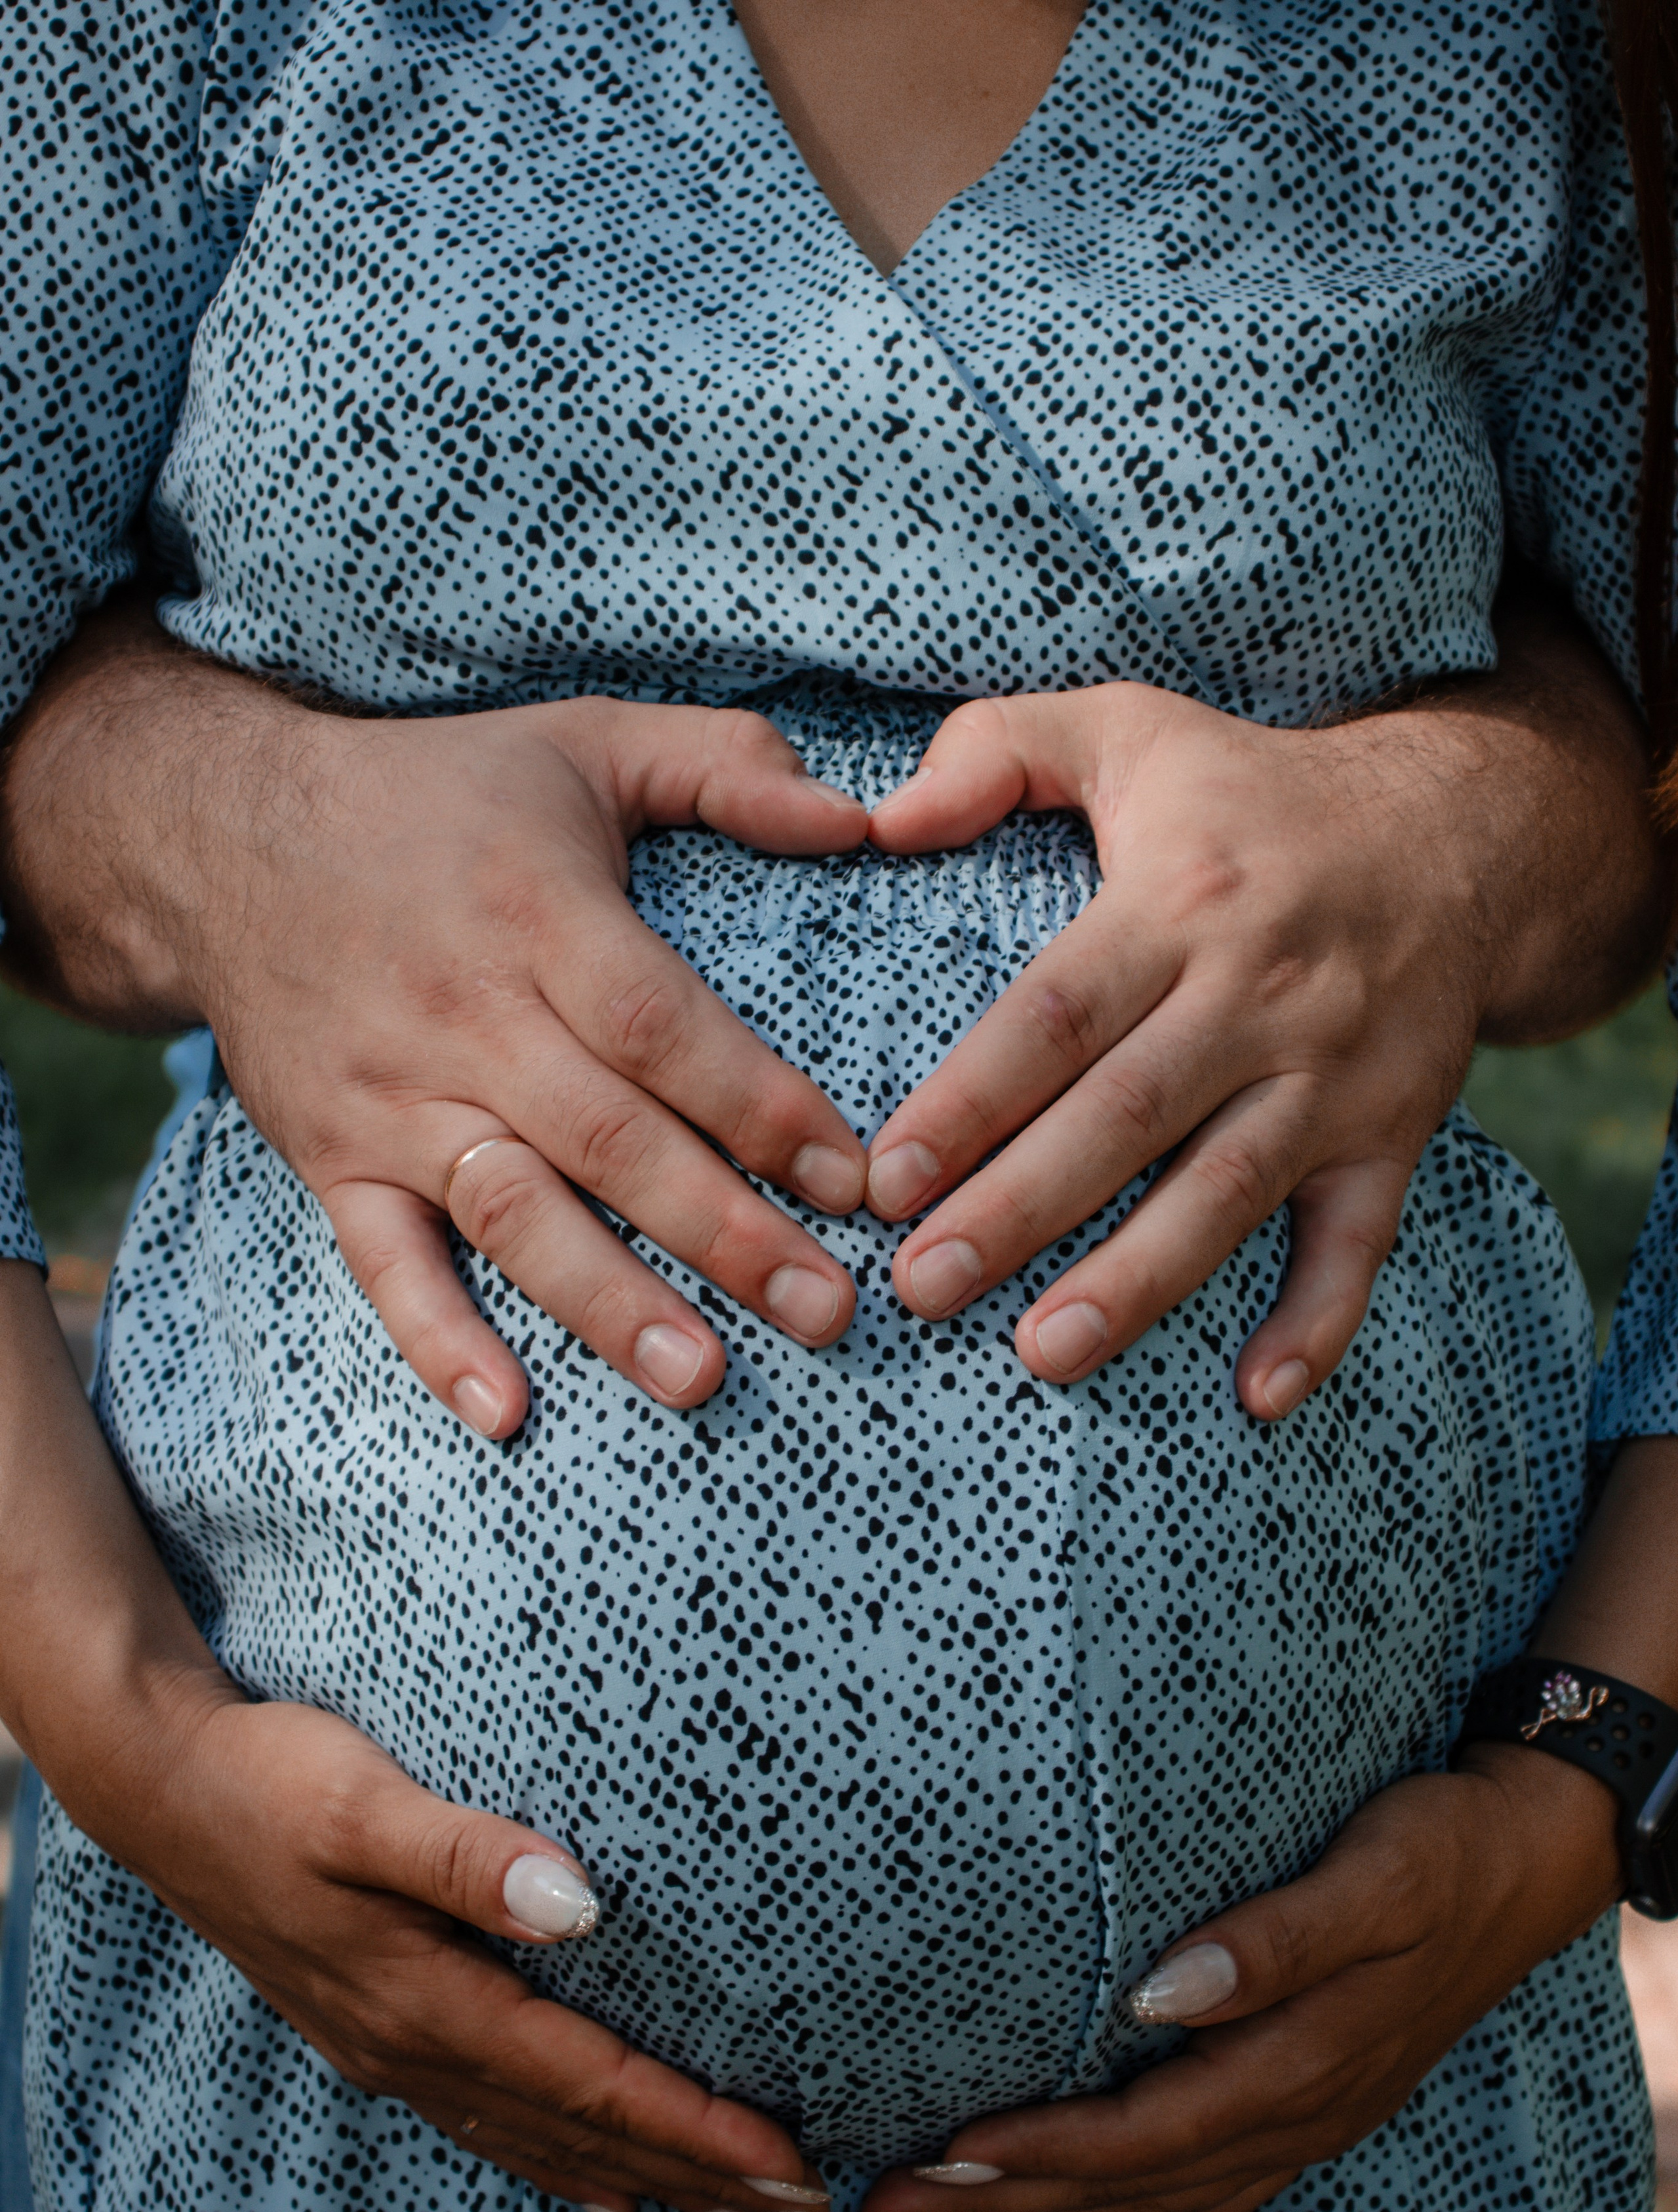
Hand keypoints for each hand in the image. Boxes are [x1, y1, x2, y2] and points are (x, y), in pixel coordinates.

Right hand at [4, 611, 873, 1431]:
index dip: (761, 1109)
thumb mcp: (584, 738)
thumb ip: (728, 765)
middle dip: (724, 1234)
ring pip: (511, 1214)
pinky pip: (383, 1262)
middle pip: (608, 1141)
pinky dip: (437, 1340)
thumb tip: (862, 815)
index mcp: (539, 916)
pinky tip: (505, 1413)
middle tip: (827, 1312)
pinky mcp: (331, 1156)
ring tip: (702, 1379)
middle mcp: (466, 1017)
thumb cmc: (436, 795)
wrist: (222, 836)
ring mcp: (392, 1098)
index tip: (853, 1181)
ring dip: (608, 1304)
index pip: (665, 1030)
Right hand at [96, 1662, 825, 2211]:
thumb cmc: (270, 1779)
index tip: (786, 2160)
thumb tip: (581, 1902)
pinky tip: (610, 2197)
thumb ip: (465, 1853)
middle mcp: (412, 2048)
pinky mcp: (381, 2033)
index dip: (691, 2127)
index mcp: (421, 2000)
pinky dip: (561, 2169)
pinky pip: (492, 2129)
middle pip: (578, 2134)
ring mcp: (392, 2052)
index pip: (587, 2082)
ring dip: (646, 2183)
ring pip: (542, 2144)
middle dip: (698, 2179)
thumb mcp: (361, 1804)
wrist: (162, 1788)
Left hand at [859, 1747, 1620, 2211]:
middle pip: (1131, 2188)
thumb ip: (1274, 1938)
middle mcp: (1296, 2114)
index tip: (945, 2154)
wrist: (1525, 1862)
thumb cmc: (1436, 1851)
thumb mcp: (1371, 1876)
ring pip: (1156, 2210)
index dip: (1046, 2151)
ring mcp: (1304, 2126)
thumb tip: (1162, 1990)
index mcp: (1301, 2060)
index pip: (1147, 2129)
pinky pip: (1206, 2205)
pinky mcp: (1306, 2112)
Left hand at [864, 609, 1658, 1414]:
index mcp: (1179, 903)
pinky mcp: (1395, 1133)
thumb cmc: (1253, 797)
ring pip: (1227, 1190)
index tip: (885, 1178)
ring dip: (1138, 1280)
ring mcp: (1334, 1074)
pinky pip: (1360, 1241)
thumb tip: (885, 816)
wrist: (1457, 836)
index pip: (1056, 1014)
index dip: (969, 1100)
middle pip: (1127, 1117)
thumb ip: (997, 749)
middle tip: (922, 1287)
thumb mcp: (1129, 727)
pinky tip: (1256, 1397)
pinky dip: (1316, 1323)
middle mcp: (1259, 995)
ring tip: (1042, 1356)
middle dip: (1020, 1209)